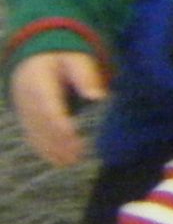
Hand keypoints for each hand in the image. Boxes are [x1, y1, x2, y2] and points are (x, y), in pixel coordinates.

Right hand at [10, 52, 107, 166]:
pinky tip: (59, 161)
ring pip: (34, 132)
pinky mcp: (25, 119)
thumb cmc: (61, 60)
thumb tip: (98, 97)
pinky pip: (31, 135)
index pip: (47, 105)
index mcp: (37, 81)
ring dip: (51, 149)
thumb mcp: (76, 61)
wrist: (33, 61)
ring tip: (71, 163)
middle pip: (41, 123)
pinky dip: (43, 149)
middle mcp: (25, 98)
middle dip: (57, 141)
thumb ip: (86, 77)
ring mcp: (22, 110)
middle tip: (77, 156)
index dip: (58, 122)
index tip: (73, 136)